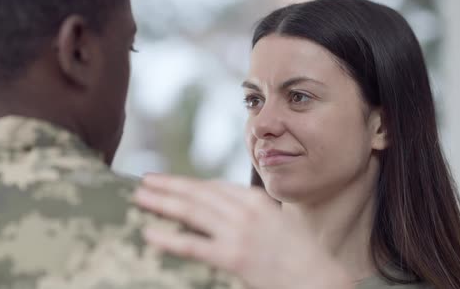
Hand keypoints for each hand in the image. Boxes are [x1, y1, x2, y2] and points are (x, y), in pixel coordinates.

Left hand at [133, 174, 354, 288]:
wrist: (319, 279)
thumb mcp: (275, 221)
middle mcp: (245, 209)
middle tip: (144, 181)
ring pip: (192, 211)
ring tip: (140, 198)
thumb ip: (249, 210)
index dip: (186, 183)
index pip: (212, 187)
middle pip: (197, 193)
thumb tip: (219, 206)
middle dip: (168, 185)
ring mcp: (239, 232)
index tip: (166, 180)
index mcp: (254, 199)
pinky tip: (151, 234)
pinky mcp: (234, 256)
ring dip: (163, 202)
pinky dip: (170, 238)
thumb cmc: (298, 253)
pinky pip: (194, 245)